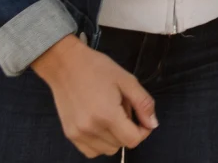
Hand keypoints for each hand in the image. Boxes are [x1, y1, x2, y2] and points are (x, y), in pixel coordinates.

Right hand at [31, 35, 156, 157]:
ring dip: (115, 138)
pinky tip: (100, 126)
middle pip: (121, 145)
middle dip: (129, 131)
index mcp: (107, 114)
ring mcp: (78, 134)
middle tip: (123, 109)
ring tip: (110, 116)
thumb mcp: (127, 80)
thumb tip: (152, 124)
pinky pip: (91, 151)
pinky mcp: (69, 135)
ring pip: (107, 150)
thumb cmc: (97, 68)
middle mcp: (91, 129)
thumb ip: (143, 104)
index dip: (143, 131)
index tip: (142, 119)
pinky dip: (100, 143)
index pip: (133, 140)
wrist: (65, 64)